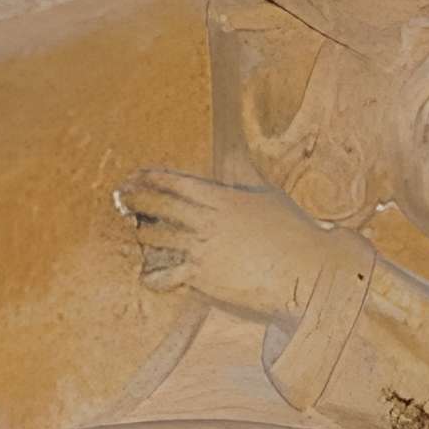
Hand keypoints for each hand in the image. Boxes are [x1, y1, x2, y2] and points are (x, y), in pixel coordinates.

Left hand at [117, 170, 336, 322]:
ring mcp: (203, 249)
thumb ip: (244, 174)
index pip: (176, 182)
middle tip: (122, 198)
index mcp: (223, 198)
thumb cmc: (293, 232)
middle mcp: (208, 221)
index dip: (151, 177)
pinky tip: (147, 276)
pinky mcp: (204, 278)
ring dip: (143, 235)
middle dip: (135, 200)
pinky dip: (153, 275)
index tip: (135, 176)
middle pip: (159, 206)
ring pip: (156, 238)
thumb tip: (234, 150)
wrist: (306, 269)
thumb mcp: (268, 195)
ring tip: (138, 232)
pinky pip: (165, 275)